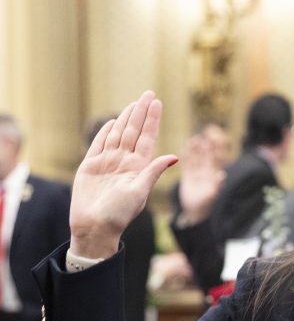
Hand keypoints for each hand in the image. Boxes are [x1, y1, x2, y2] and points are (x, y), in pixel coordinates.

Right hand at [70, 91, 177, 257]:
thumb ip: (154, 172)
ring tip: (135, 103)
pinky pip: (100, 144)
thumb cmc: (118, 214)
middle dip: (141, 112)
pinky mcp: (91, 166)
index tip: (158, 104)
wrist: (94, 226)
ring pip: (118, 134)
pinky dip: (106, 132)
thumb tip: (175, 156)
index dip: (152, 121)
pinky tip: (114, 121)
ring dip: (126, 118)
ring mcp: (107, 163)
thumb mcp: (140, 192)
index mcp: (138, 168)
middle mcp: (124, 163)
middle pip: (134, 131)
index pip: (147, 138)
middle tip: (149, 93)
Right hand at [177, 133, 225, 222]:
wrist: (194, 213)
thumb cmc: (206, 205)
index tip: (212, 142)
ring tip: (193, 140)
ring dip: (195, 150)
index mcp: (213, 176)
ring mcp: (196, 175)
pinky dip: (186, 157)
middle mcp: (205, 174)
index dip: (213, 152)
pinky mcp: (187, 178)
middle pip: (204, 158)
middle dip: (203, 148)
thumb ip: (217, 184)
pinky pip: (186, 165)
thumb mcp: (212, 195)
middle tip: (201, 138)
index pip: (214, 161)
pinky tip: (184, 148)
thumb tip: (222, 174)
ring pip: (195, 160)